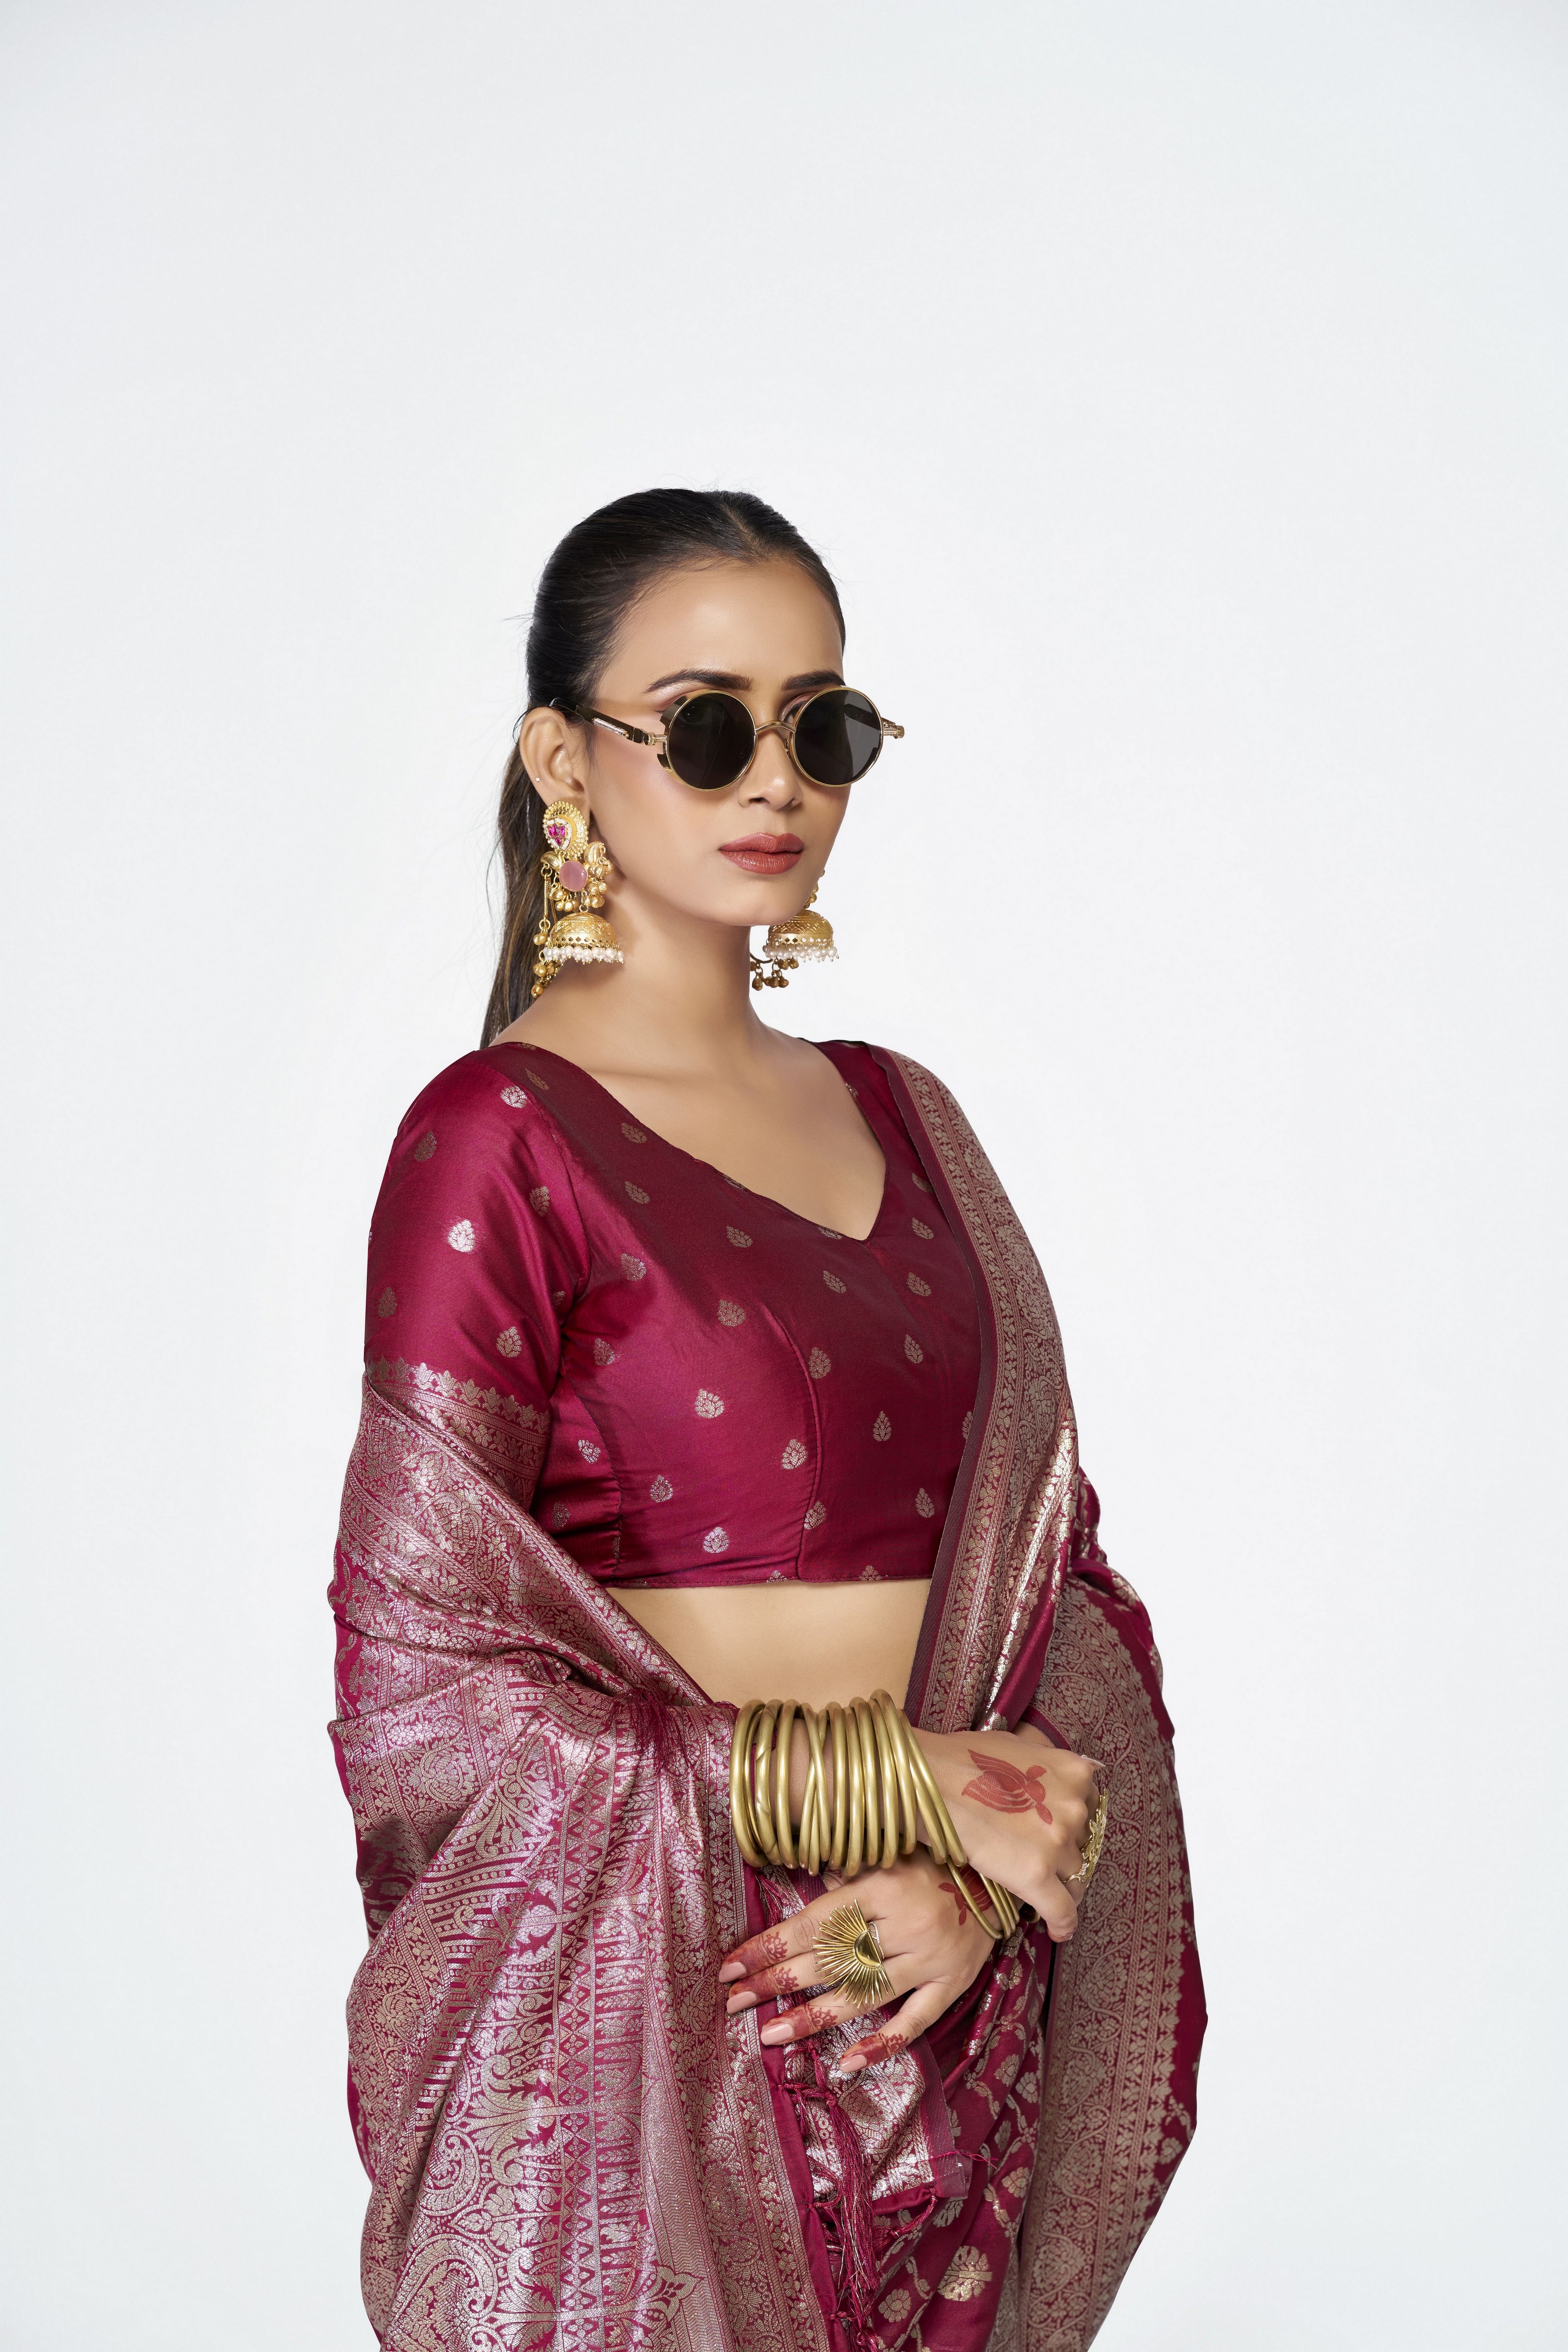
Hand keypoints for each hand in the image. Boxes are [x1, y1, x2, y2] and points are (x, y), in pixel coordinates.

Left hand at [718, 1849, 996, 2073]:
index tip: (731, 1966)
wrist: (1003, 1875)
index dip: (769, 1944)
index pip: (813, 1922)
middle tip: (735, 2002)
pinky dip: (880, 2044)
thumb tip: (793, 1882)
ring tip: (771, 2033)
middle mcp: (905, 1922)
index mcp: (881, 1884)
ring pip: (863, 1993)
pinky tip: (847, 2063)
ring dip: (813, 2016)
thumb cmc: (934, 1861)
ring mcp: (931, 1957)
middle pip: (830, 1958)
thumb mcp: (888, 1855)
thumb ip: (844, 1875)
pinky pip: (914, 2021)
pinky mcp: (953, 1983)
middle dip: (777, 1980)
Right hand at [917, 1723, 1100, 1943]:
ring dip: (1060, 1887)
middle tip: (1040, 1864)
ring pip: (1074, 1878)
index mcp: (1072, 1772)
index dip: (1073, 1828)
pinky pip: (1063, 1910)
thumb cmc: (961, 1759)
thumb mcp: (1016, 1749)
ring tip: (1044, 1897)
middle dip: (1063, 1857)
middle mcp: (1073, 1806)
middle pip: (1081, 1844)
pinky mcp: (1037, 1875)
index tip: (1058, 1840)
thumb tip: (1046, 1782)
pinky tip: (1058, 1931)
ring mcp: (1057, 1841)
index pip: (1088, 1811)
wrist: (928, 1781)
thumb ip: (1042, 1769)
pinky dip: (1063, 1923)